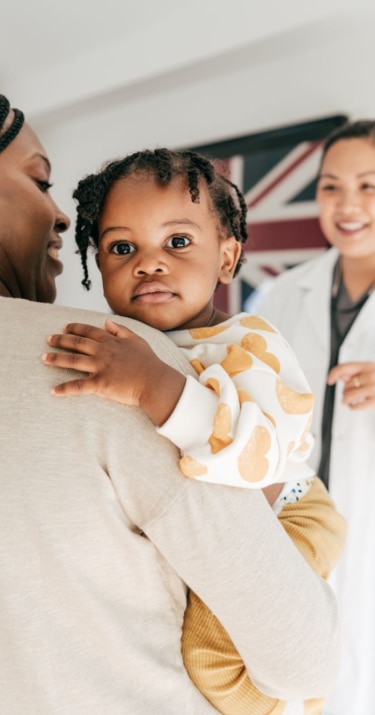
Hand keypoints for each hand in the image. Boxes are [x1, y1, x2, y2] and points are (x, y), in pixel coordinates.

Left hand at [42, 320, 185, 423]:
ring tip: (44, 358)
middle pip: (76, 344)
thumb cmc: (149, 362)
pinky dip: (64, 388)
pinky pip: (78, 386)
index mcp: (111, 341)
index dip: (75, 328)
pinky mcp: (101, 384)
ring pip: (73, 361)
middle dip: (60, 340)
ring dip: (56, 359)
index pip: (88, 331)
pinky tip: (53, 390)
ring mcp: (101, 367)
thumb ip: (121, 329)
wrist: (155, 381)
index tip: (64, 328)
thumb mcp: (137, 340)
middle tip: (48, 340)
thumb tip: (106, 322)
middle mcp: (103, 352)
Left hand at [327, 361, 374, 409]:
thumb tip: (340, 375)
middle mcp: (371, 375)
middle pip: (346, 384)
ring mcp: (374, 388)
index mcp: (368, 366)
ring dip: (345, 400)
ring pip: (348, 395)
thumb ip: (355, 372)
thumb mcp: (371, 371)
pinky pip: (356, 406)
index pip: (344, 367)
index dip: (333, 374)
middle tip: (349, 393)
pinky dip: (352, 407)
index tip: (329, 381)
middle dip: (345, 390)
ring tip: (347, 401)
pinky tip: (353, 406)